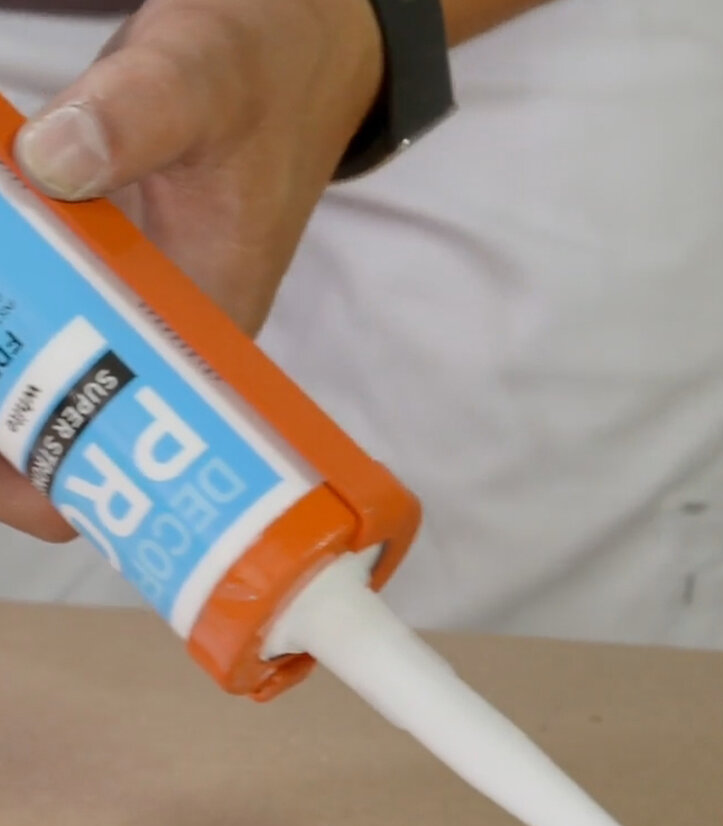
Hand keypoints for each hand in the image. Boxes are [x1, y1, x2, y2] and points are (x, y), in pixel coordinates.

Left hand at [4, 0, 382, 540]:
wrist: (292, 47)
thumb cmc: (266, 72)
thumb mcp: (202, 79)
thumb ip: (136, 114)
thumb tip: (50, 166)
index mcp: (207, 335)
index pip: (136, 456)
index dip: (54, 480)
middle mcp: (172, 342)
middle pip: (78, 434)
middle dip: (8, 431)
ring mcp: (139, 309)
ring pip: (55, 380)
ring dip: (6, 371)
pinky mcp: (112, 270)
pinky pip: (48, 317)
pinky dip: (13, 315)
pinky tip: (0, 300)